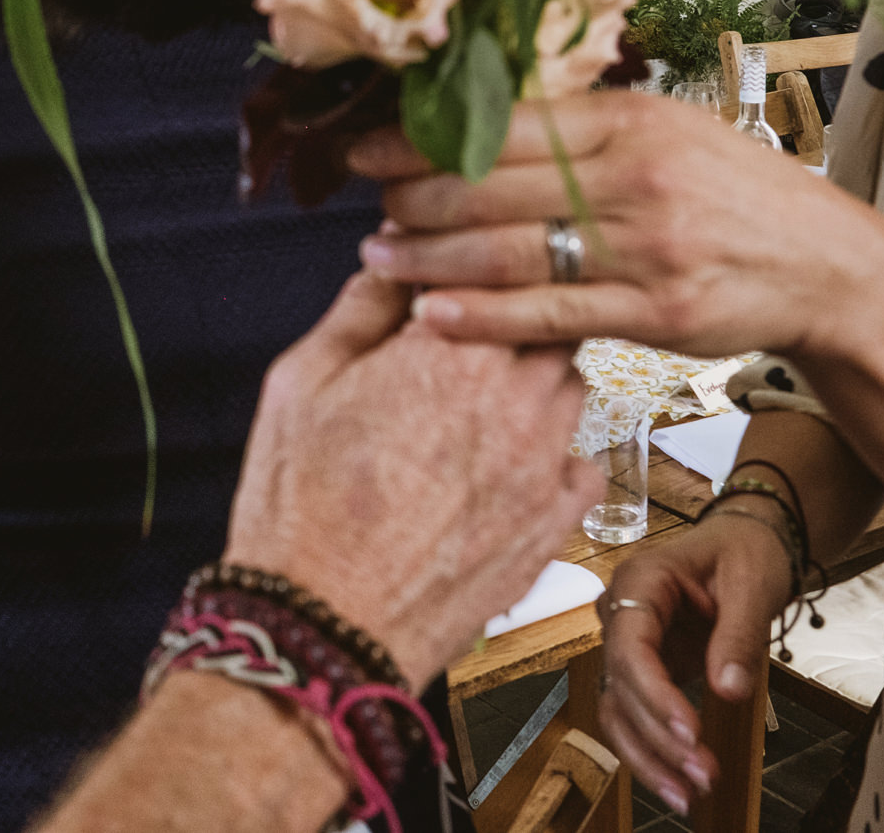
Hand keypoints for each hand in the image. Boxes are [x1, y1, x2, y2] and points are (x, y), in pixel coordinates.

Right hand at [224, 271, 600, 684]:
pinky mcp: (556, 521)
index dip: (472, 274)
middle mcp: (511, 394)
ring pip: (569, 387)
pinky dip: (556, 456)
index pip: (494, 273)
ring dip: (534, 383)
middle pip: (544, 323)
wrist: (325, 621)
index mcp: (447, 347)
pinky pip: (583, 464)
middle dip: (508, 324)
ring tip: (479, 405)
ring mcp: (543, 460)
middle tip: (465, 341)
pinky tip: (510, 466)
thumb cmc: (300, 504)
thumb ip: (359, 309)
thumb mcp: (301, 379)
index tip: (448, 282)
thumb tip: (392, 262)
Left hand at [350, 91, 883, 354]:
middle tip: (370, 208)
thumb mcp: (669, 134)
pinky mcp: (657, 312)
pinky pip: (550, 313)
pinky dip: (483, 316)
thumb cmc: (736, 196)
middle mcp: (636, 176)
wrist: (830, 266)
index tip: (369, 150)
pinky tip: (432, 315)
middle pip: (495, 185)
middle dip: (415, 197)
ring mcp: (647, 247)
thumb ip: (584, 131)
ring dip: (431, 257)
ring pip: (512, 250)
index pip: (503, 124)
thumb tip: (482, 124)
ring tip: (378, 259)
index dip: (424, 140)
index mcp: (631, 120)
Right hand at [597, 511, 793, 814]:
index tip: (689, 730)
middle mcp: (621, 613)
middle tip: (703, 773)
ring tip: (689, 793)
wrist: (746, 544)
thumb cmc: (746, 552)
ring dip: (649, 754)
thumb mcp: (752, 586)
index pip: (630, 645)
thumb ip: (738, 636)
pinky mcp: (644, 669)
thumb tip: (727, 690)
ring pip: (617, 707)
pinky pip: (633, 714)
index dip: (654, 693)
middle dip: (659, 734)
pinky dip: (651, 751)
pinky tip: (676, 784)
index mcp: (640, 581)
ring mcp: (627, 642)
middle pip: (620, 683)